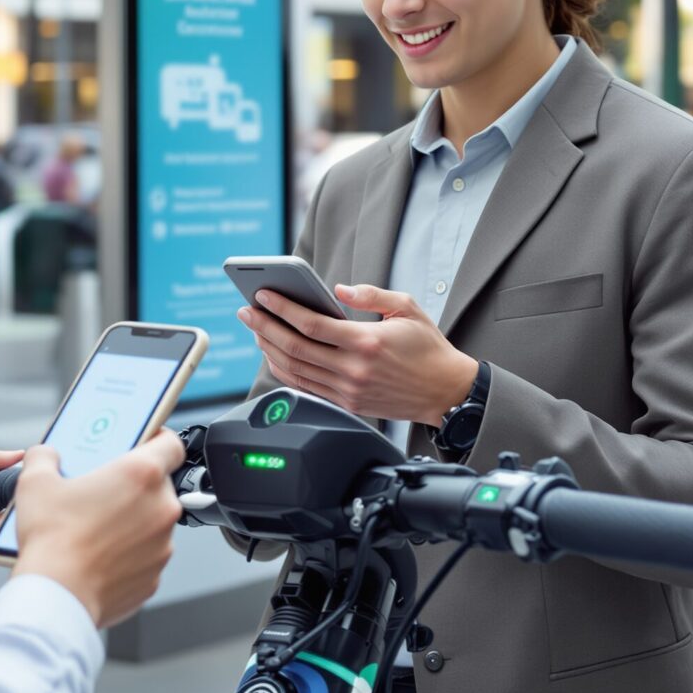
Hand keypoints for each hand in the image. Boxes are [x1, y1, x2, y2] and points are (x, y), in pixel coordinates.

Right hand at [11, 430, 185, 627]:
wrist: (55, 596)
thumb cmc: (52, 541)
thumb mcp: (35, 482)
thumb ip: (45, 457)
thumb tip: (46, 455)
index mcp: (141, 474)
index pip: (171, 443)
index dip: (157, 439)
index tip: (143, 442)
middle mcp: (161, 507)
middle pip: (158, 485)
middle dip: (133, 486)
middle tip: (104, 490)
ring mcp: (162, 545)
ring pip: (152, 522)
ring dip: (132, 520)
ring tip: (97, 526)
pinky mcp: (155, 575)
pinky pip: (146, 554)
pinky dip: (129, 552)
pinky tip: (100, 553)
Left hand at [240, 284, 478, 426]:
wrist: (446, 392)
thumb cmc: (428, 348)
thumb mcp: (407, 308)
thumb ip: (371, 294)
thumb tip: (338, 289)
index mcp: (366, 342)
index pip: (312, 324)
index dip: (282, 309)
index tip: (263, 295)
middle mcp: (354, 369)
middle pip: (295, 348)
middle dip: (265, 327)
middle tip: (247, 312)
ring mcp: (349, 391)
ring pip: (296, 371)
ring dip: (270, 349)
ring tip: (256, 330)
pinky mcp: (348, 404)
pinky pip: (307, 388)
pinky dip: (285, 371)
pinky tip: (275, 355)